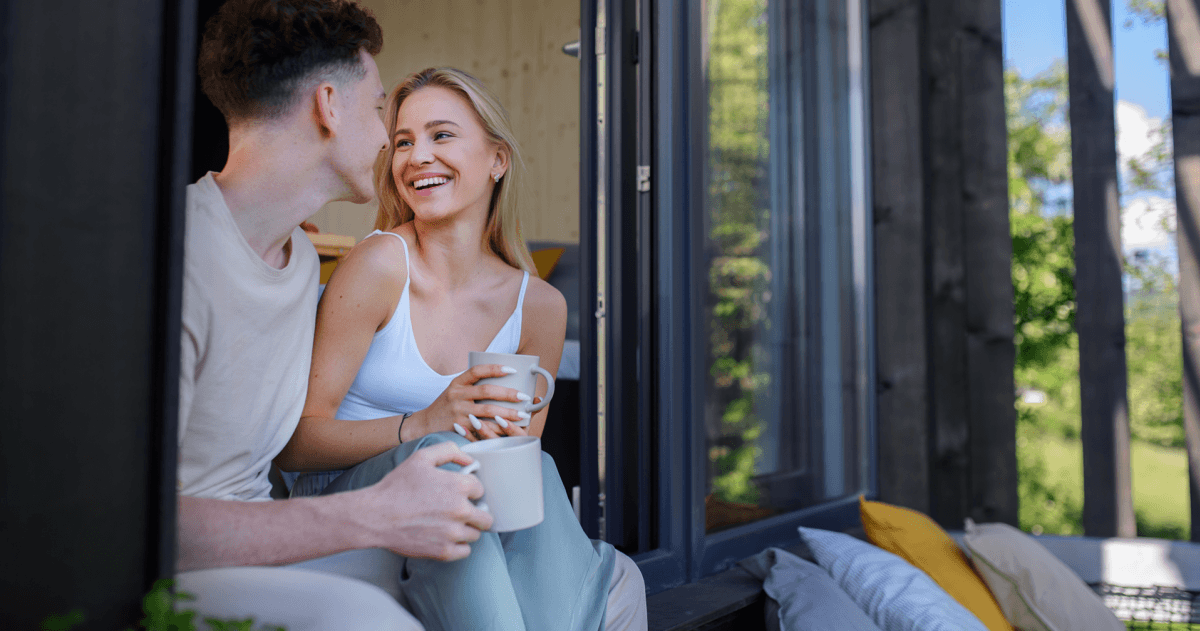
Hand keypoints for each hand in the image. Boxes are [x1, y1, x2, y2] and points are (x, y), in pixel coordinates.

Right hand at [358, 442, 491, 560]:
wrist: (375, 516)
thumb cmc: (396, 487)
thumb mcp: (421, 458)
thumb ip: (449, 451)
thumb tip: (470, 461)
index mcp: (458, 485)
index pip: (481, 490)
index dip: (469, 491)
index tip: (457, 494)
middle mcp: (460, 510)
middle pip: (486, 516)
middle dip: (475, 513)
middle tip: (458, 512)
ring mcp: (453, 533)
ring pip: (476, 534)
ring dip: (466, 530)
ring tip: (447, 524)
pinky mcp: (444, 551)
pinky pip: (465, 551)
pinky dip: (458, 546)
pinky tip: (444, 537)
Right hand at [407, 364, 532, 441]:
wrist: (424, 425)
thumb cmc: (446, 406)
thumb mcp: (454, 390)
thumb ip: (472, 385)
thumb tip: (501, 375)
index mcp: (457, 383)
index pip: (477, 371)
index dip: (494, 368)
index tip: (512, 369)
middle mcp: (456, 396)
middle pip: (486, 392)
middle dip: (508, 394)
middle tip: (525, 397)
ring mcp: (458, 413)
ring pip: (487, 412)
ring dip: (507, 414)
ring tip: (523, 415)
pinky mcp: (459, 428)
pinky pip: (482, 429)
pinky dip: (497, 430)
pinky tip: (509, 430)